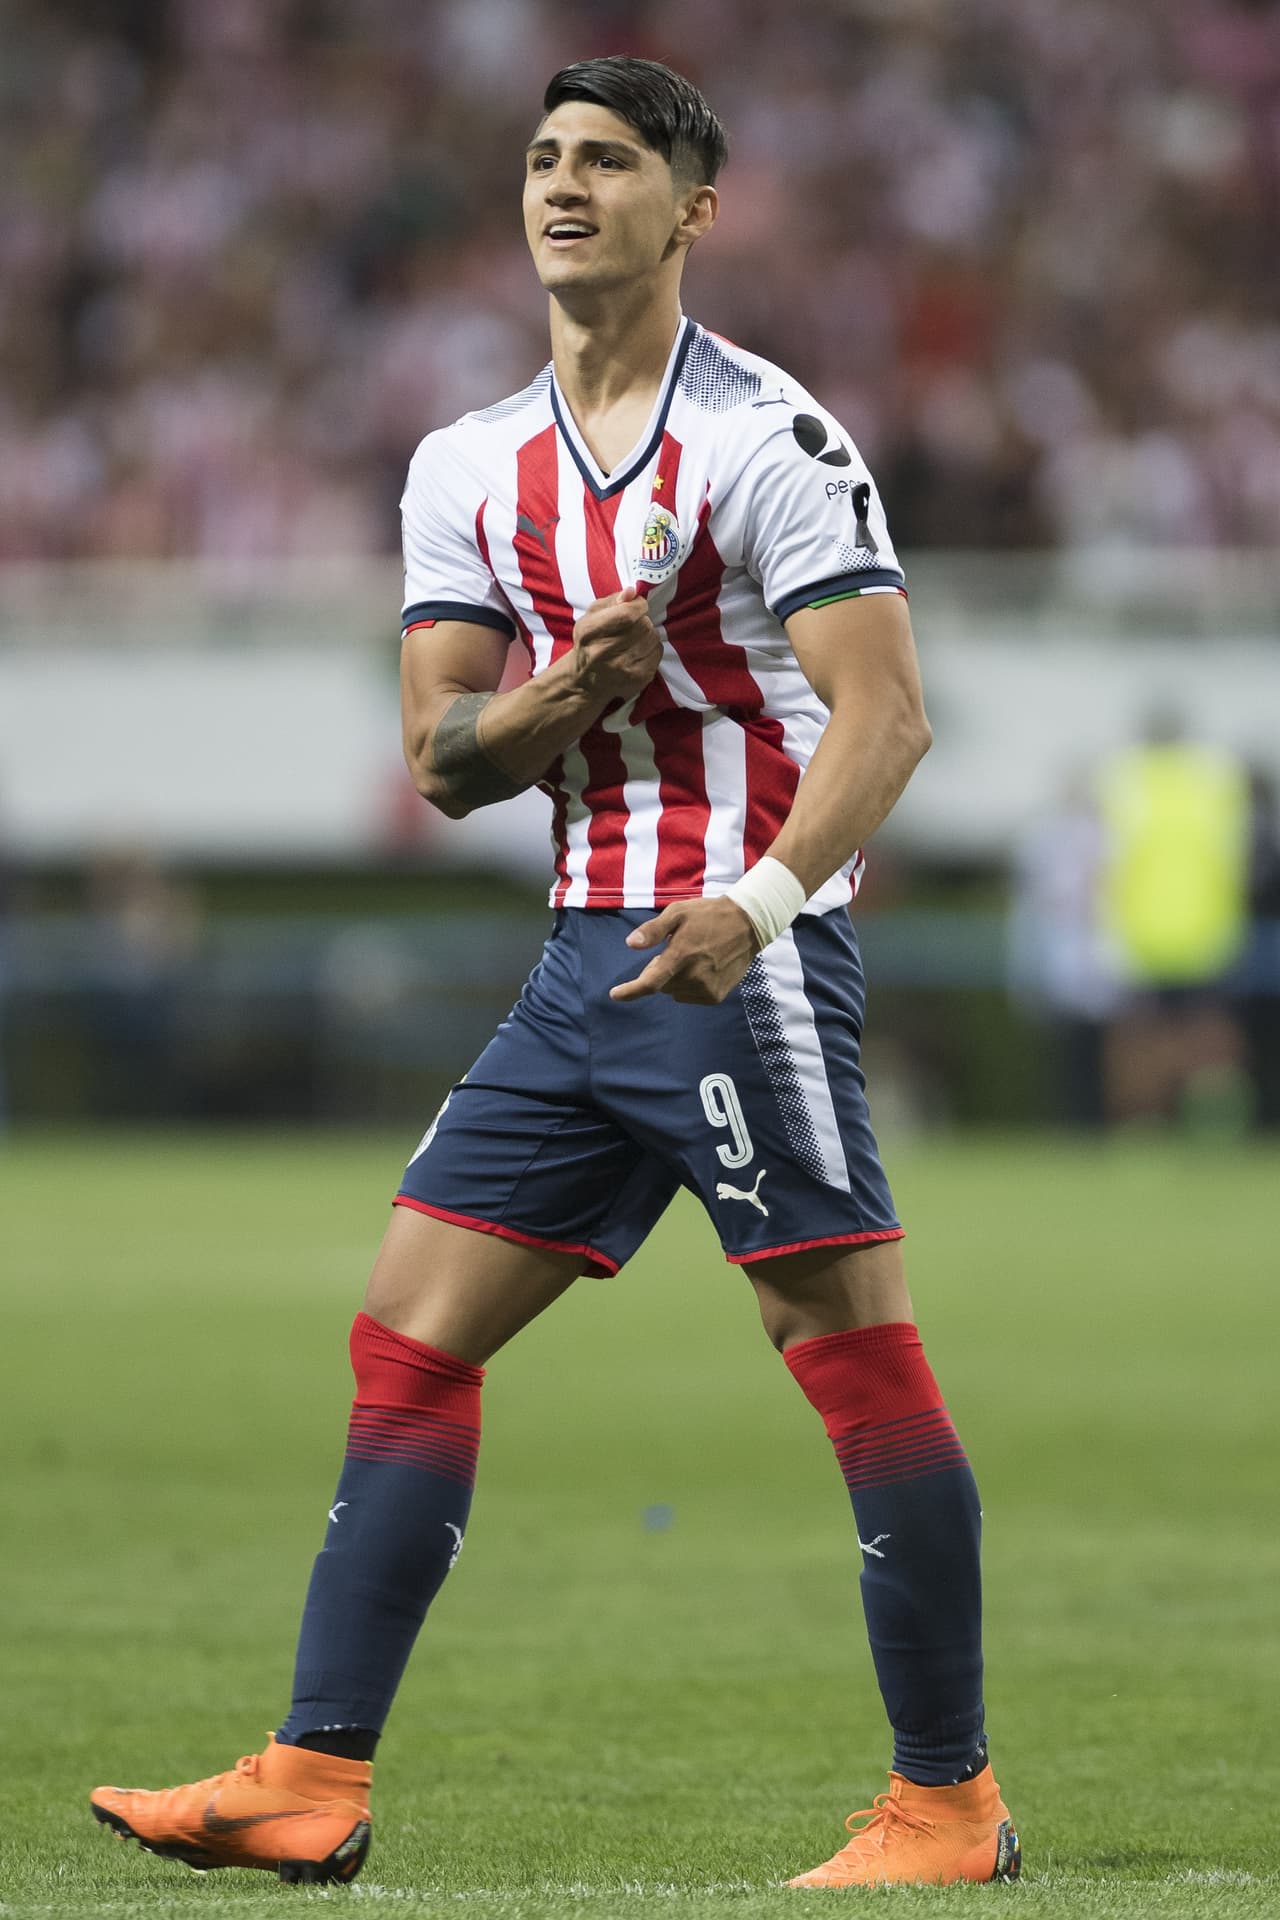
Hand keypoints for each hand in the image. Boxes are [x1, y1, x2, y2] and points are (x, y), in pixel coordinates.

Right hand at [569, 586, 662, 701]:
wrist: (587, 680)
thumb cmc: (590, 642)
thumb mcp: (591, 616)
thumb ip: (612, 601)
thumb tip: (632, 593)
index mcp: (589, 632)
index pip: (626, 614)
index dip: (638, 605)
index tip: (638, 605)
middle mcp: (604, 652)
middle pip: (643, 625)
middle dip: (642, 620)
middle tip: (632, 625)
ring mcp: (623, 668)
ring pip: (652, 637)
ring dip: (647, 633)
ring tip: (634, 639)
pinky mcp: (639, 678)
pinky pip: (658, 651)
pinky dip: (651, 647)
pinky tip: (638, 651)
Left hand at [609, 898, 759, 1005]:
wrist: (748, 925)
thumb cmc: (708, 915)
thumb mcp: (678, 912)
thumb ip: (653, 930)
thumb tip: (631, 944)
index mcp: (681, 956)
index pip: (650, 982)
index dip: (630, 991)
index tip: (614, 995)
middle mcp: (693, 977)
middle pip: (661, 985)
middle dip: (661, 970)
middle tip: (675, 949)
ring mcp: (706, 989)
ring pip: (675, 991)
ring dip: (675, 978)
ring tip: (692, 956)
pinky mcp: (715, 996)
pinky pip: (689, 996)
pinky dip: (689, 985)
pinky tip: (702, 967)